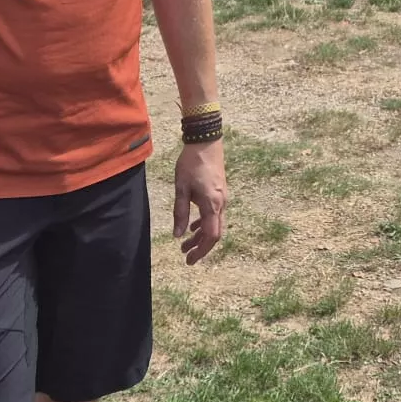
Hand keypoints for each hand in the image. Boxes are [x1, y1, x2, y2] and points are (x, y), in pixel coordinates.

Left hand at [173, 140, 226, 263]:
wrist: (206, 141)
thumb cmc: (191, 163)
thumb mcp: (181, 188)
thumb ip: (180, 212)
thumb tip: (178, 235)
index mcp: (212, 204)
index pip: (210, 236)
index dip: (201, 251)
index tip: (189, 260)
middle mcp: (221, 204)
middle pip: (214, 233)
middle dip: (200, 247)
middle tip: (185, 257)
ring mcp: (222, 198)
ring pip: (214, 224)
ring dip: (200, 236)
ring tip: (185, 244)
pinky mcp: (219, 192)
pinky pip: (214, 214)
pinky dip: (204, 224)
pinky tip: (193, 226)